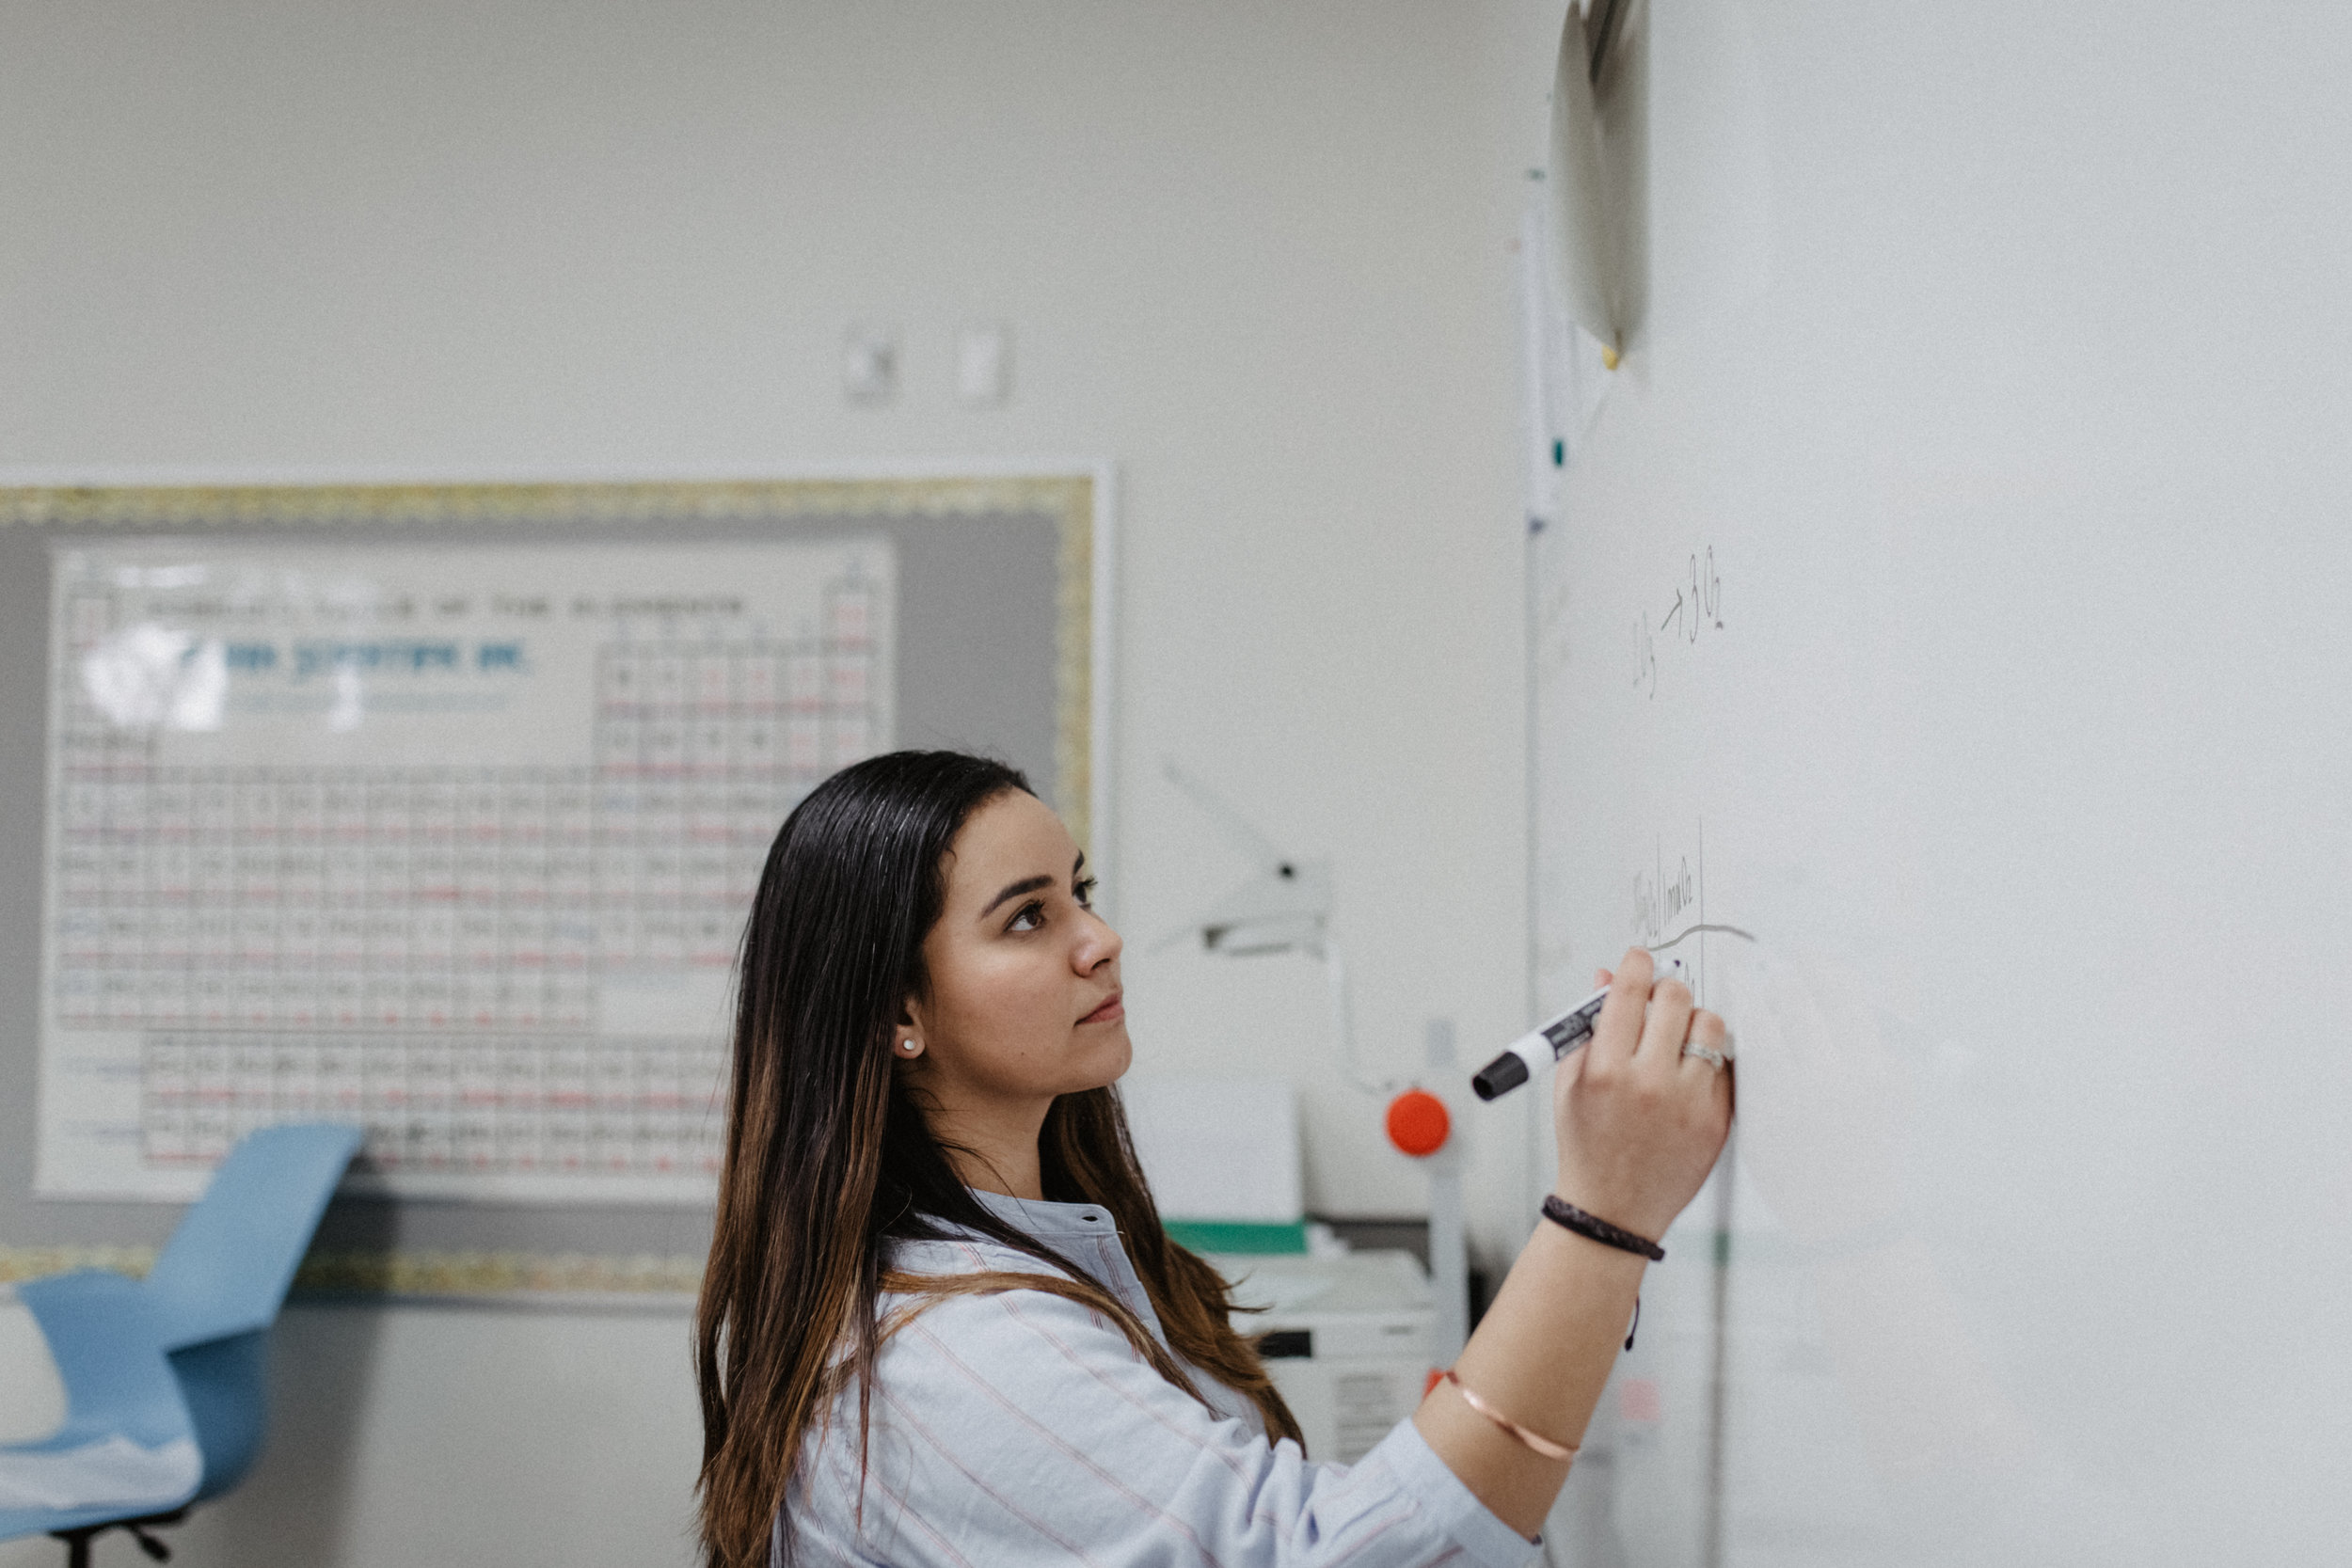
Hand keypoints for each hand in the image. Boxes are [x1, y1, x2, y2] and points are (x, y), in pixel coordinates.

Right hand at [1551, 947, 1733, 1241]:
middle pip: (1676, 999)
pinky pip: (1725, 1066)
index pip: (1628, 992)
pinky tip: (1688, 1074)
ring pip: (1710, 1026)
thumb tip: (1606, 977)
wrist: (1613, 1211)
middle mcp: (1650, 1083)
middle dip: (1665, 992)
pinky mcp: (1717, 1121)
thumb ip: (1588, 1029)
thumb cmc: (1586, 1146)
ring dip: (1692, 1023)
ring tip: (1676, 1040)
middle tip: (1658, 1003)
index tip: (1638, 960)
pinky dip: (1708, 1061)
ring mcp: (1689, 1103)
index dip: (1635, 965)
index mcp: (1606, 1070)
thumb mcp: (1570, 1085)